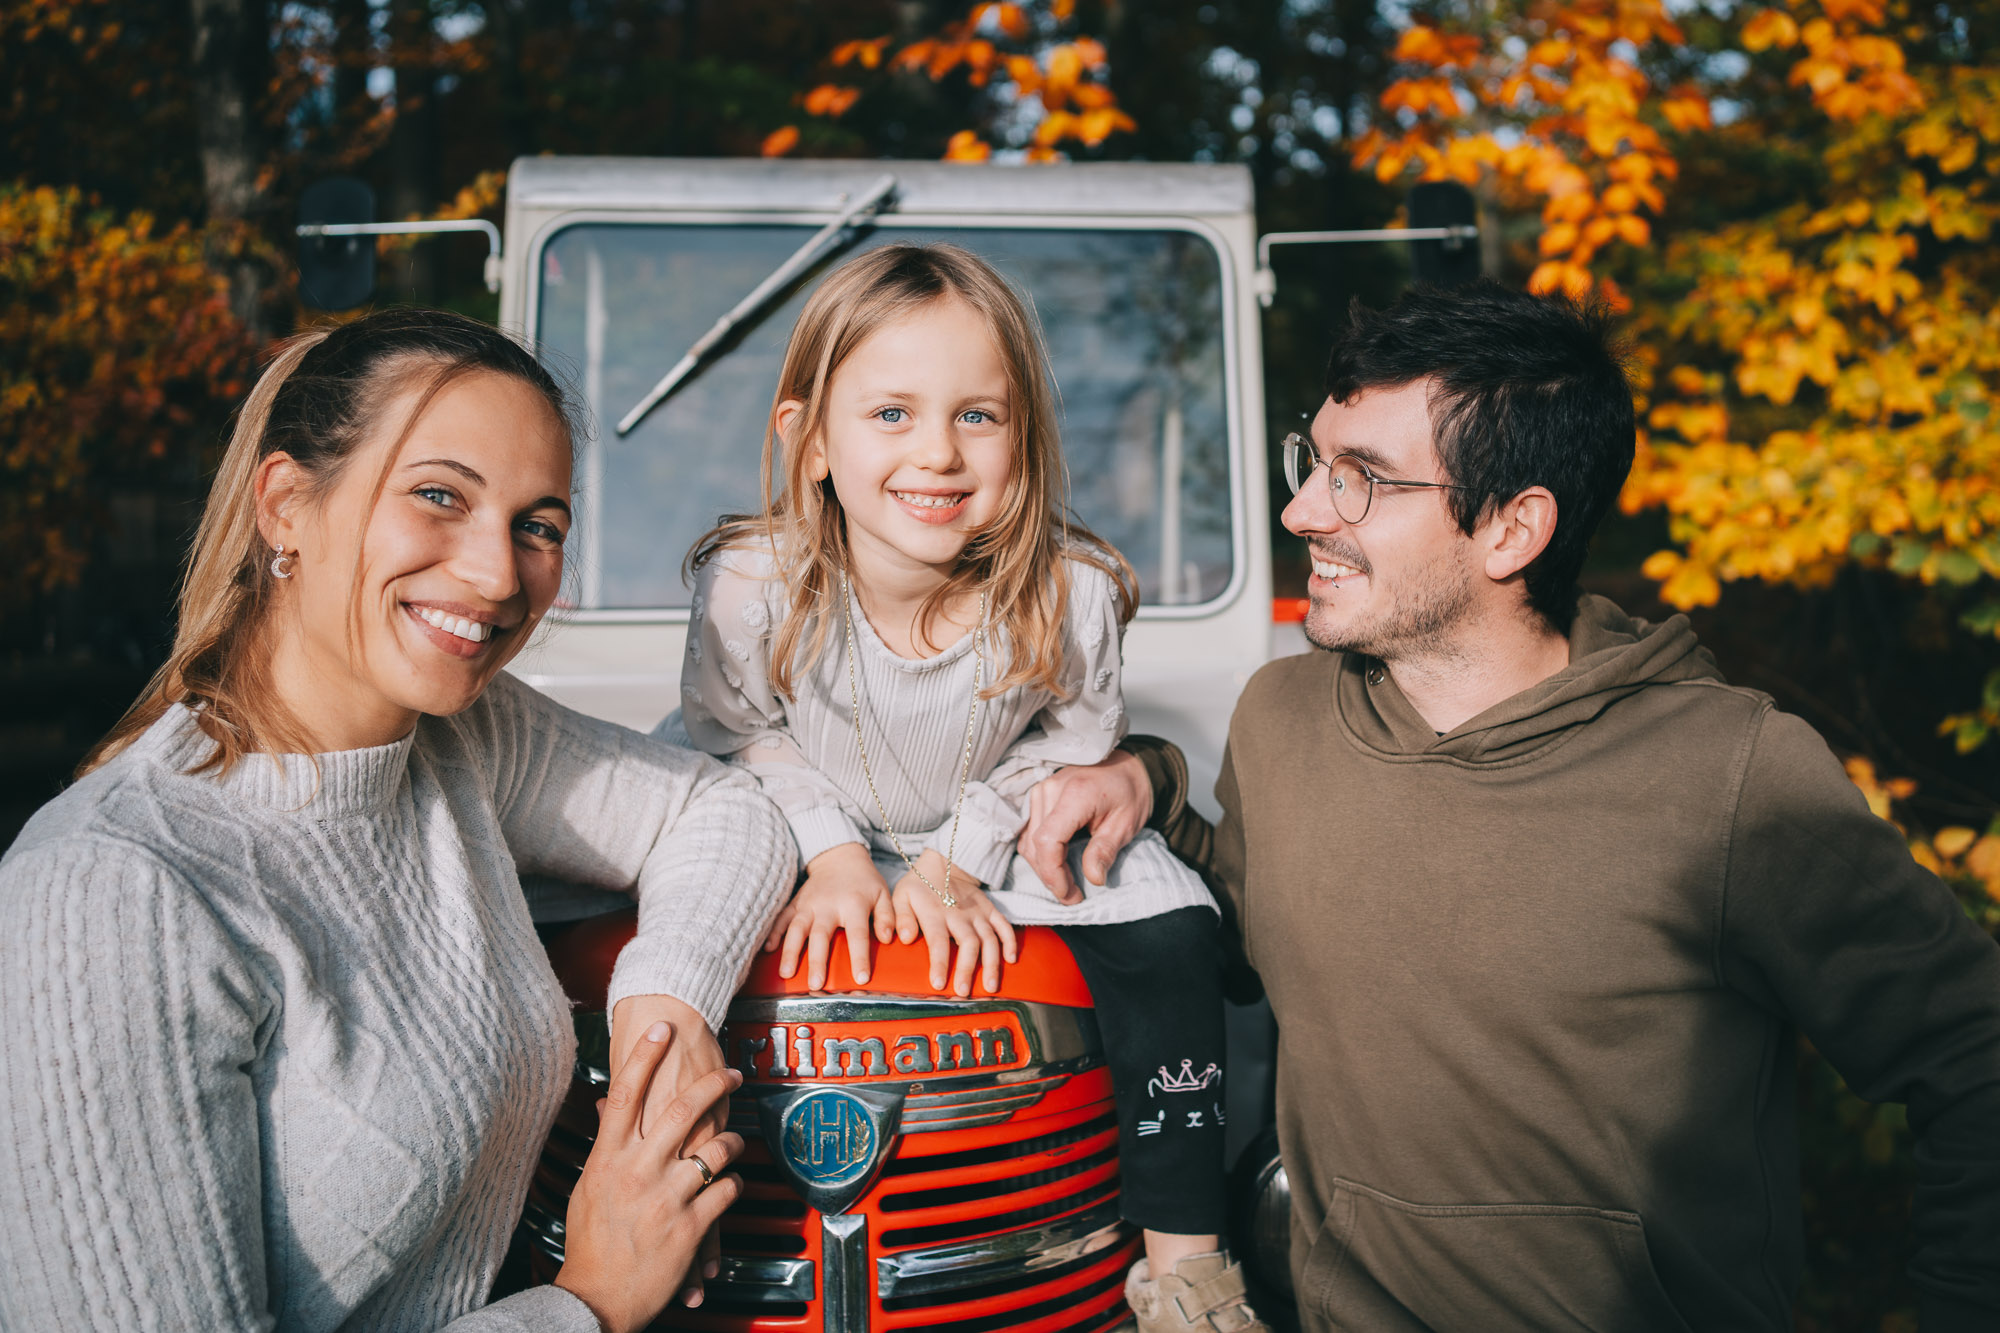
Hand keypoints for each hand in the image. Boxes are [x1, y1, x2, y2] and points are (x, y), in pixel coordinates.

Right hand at [554, 1021, 744, 1332]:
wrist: (595, 1298)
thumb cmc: (590, 1245)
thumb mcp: (589, 1189)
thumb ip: (605, 1147)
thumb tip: (606, 1109)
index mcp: (607, 1160)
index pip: (624, 1094)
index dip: (643, 1056)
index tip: (659, 1027)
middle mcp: (636, 1173)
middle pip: (679, 1110)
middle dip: (712, 1084)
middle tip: (731, 1073)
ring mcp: (664, 1198)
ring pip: (714, 1150)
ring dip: (732, 1142)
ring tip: (735, 1140)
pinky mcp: (689, 1225)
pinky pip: (726, 1189)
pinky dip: (735, 1184)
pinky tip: (732, 1184)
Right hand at [764, 843, 894, 988]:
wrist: (839, 857)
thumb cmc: (864, 881)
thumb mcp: (883, 894)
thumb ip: (887, 917)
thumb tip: (887, 939)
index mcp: (853, 904)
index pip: (857, 934)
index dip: (859, 957)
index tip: (861, 978)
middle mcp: (828, 905)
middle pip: (821, 935)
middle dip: (817, 961)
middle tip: (816, 984)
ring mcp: (809, 904)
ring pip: (796, 929)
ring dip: (790, 952)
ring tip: (786, 974)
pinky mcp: (796, 903)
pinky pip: (782, 918)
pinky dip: (774, 933)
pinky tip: (768, 950)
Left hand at [891, 850, 1017, 995]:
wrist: (945, 862)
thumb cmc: (919, 886)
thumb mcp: (901, 896)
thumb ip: (901, 917)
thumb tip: (904, 939)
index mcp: (935, 912)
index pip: (938, 941)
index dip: (940, 963)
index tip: (938, 984)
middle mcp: (959, 914)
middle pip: (968, 943)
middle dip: (967, 969)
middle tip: (963, 992)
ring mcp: (977, 912)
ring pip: (989, 939)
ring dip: (991, 963)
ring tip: (990, 987)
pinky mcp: (990, 910)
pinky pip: (1004, 926)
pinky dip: (1010, 942)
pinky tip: (1011, 960)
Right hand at [1019, 750, 1151, 902]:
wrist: (1127, 766)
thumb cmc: (1130, 793)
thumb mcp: (1126, 824)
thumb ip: (1105, 851)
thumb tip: (1094, 879)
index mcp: (1075, 794)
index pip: (1048, 840)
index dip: (1053, 873)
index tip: (1069, 894)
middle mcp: (1051, 789)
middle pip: (1035, 844)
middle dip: (1050, 876)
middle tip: (1072, 896)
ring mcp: (1041, 790)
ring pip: (1028, 840)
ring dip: (1043, 867)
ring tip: (1066, 883)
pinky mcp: (1039, 795)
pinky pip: (1029, 831)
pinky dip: (1040, 853)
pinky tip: (1058, 865)